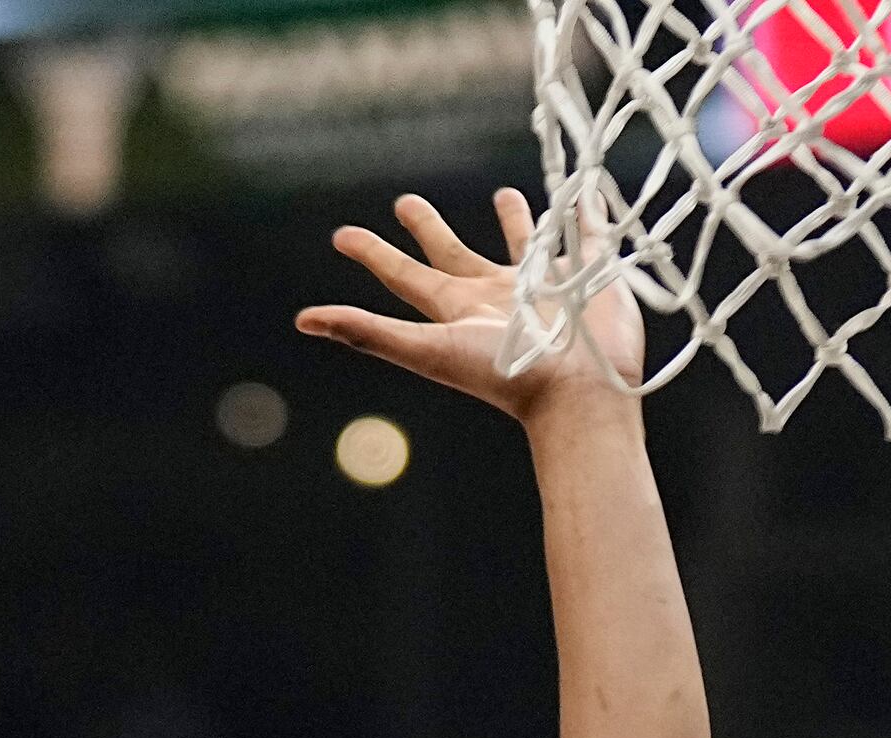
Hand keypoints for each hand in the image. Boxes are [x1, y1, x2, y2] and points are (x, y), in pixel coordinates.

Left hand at [295, 190, 642, 425]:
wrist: (579, 392)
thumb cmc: (504, 374)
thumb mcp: (428, 348)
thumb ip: (368, 332)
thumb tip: (302, 320)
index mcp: (458, 308)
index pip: (404, 275)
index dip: (373, 255)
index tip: (342, 235)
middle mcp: (496, 295)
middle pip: (453, 254)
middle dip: (428, 228)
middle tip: (405, 201)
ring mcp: (542, 284)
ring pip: (522, 242)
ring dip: (514, 220)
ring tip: (505, 194)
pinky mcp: (587, 272)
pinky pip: (583, 232)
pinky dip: (583, 212)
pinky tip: (583, 193)